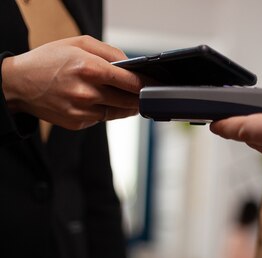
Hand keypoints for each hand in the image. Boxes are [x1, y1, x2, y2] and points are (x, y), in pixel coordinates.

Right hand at [1, 35, 141, 129]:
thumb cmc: (48, 60)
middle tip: (146, 94)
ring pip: (116, 112)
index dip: (146, 85)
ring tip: (128, 98)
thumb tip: (132, 66)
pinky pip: (101, 118)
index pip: (130, 82)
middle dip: (139, 97)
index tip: (155, 85)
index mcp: (89, 69)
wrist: (19, 83)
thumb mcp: (78, 43)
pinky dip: (105, 111)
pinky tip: (100, 102)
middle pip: (127, 101)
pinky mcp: (78, 124)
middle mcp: (87, 93)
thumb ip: (109, 52)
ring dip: (125, 106)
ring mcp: (82, 112)